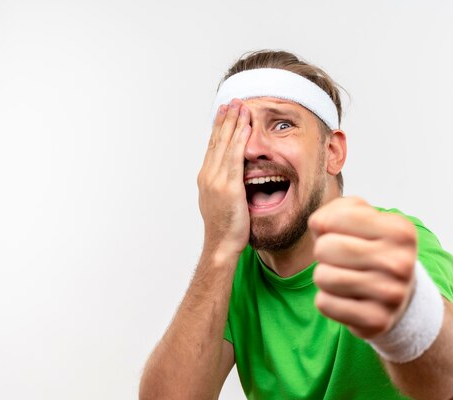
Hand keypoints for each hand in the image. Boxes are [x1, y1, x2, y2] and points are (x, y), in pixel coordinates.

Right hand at [197, 99, 251, 256]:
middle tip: (232, 101)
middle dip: (225, 119)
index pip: (213, 147)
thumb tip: (235, 179)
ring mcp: (216, 180)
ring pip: (225, 144)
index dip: (219, 128)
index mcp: (206, 178)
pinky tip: (246, 126)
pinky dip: (240, 138)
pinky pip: (235, 155)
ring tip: (240, 106)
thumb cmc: (225, 229)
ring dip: (234, 123)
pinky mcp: (228, 186)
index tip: (224, 113)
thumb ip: (227, 186)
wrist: (221, 244)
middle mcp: (208, 175)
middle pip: (217, 140)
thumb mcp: (222, 203)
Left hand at [308, 197, 417, 338]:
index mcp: (400, 230)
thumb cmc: (372, 250)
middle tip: (340, 259)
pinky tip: (346, 298)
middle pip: (325, 248)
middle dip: (323, 252)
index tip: (340, 234)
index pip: (335, 218)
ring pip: (322, 277)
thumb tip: (319, 223)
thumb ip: (338, 209)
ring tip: (344, 277)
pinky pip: (324, 303)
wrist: (400, 297)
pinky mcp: (377, 320)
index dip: (326, 225)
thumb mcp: (364, 220)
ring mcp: (392, 294)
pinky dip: (327, 299)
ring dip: (324, 276)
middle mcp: (400, 262)